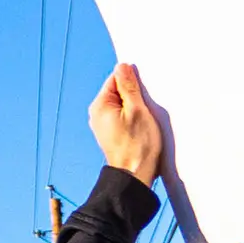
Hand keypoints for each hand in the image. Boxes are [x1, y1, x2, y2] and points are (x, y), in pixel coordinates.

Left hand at [90, 63, 169, 182]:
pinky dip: (132, 119)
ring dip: (135, 109)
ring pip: (121, 106)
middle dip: (134, 97)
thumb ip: (129, 87)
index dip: (133, 83)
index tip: (144, 95)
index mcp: (100, 105)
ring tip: (144, 122)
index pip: (116, 79)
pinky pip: (122, 117)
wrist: (134, 175)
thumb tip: (122, 67)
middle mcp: (97, 113)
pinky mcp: (111, 134)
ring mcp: (103, 125)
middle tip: (146, 109)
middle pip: (118, 92)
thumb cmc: (138, 146)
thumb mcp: (138, 110)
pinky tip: (140, 129)